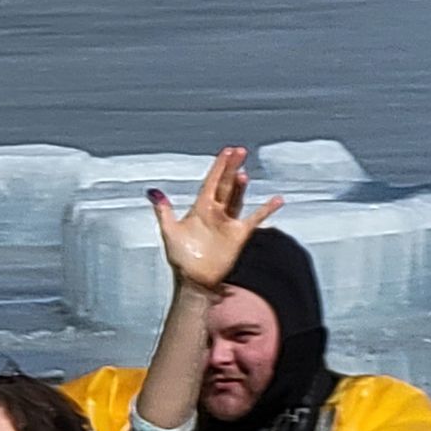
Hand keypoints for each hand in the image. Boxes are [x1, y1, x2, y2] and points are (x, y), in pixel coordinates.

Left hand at [149, 148, 282, 291]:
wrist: (194, 279)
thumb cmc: (181, 257)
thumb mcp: (169, 231)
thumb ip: (164, 210)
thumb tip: (153, 191)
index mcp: (200, 208)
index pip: (210, 182)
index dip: (218, 167)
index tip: (227, 151)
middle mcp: (216, 212)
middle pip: (225, 185)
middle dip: (231, 168)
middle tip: (239, 151)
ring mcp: (228, 222)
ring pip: (237, 198)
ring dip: (240, 186)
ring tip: (243, 173)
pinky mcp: (239, 234)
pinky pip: (255, 218)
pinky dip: (266, 209)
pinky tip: (277, 200)